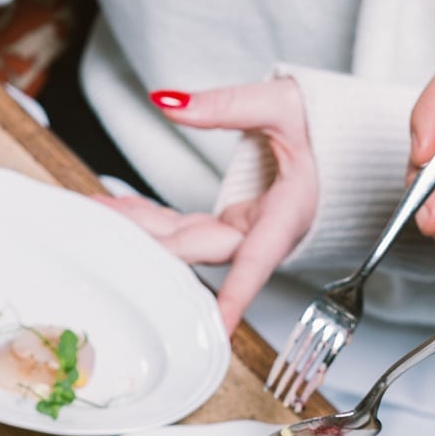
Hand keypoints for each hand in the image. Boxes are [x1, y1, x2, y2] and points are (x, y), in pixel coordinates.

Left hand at [101, 78, 317, 333]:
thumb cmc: (326, 126)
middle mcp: (259, 236)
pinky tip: (116, 211)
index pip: (253, 265)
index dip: (231, 299)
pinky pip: (180, 231)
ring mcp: (240, 236)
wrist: (339, 139)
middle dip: (146, 239)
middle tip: (101, 223)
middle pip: (196, 249)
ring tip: (96, 212)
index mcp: (284, 217)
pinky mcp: (226, 229)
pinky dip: (149, 220)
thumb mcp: (283, 104)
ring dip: (138, 229)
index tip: (213, 332)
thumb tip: (169, 103)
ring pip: (181, 242)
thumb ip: (227, 106)